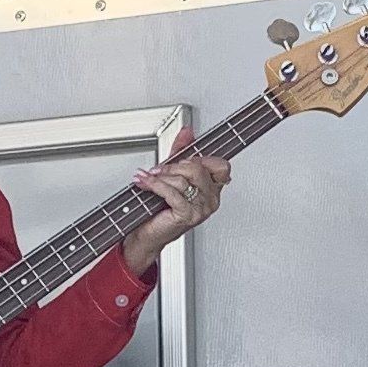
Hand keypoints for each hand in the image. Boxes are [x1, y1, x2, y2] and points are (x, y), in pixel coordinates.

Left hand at [120, 126, 230, 274]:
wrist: (147, 235)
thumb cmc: (160, 210)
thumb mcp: (172, 174)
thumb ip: (181, 151)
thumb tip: (187, 131)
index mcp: (213, 189)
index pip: (221, 165)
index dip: (201, 158)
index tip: (183, 159)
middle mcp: (211, 200)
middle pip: (198, 168)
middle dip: (174, 166)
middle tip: (159, 170)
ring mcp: (201, 209)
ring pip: (184, 179)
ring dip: (161, 176)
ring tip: (148, 177)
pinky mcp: (187, 215)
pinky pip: (173, 192)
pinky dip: (156, 185)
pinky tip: (146, 183)